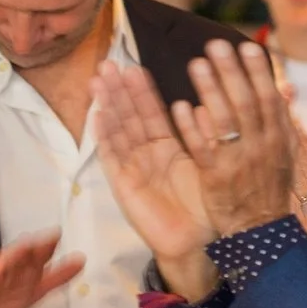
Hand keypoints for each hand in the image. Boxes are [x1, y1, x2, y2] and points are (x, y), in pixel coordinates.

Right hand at [92, 59, 217, 292]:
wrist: (196, 243)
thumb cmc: (206, 208)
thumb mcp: (208, 165)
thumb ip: (205, 138)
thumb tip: (205, 106)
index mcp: (167, 150)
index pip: (151, 114)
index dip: (141, 91)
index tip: (133, 67)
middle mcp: (147, 156)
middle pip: (129, 117)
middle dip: (118, 91)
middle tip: (108, 64)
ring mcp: (133, 169)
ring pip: (118, 131)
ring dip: (107, 106)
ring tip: (98, 80)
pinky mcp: (124, 186)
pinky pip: (113, 158)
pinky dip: (105, 136)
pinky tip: (98, 116)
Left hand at [176, 40, 301, 236]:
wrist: (260, 230)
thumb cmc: (270, 188)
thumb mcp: (287, 155)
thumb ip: (285, 121)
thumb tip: (287, 88)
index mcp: (278, 139)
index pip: (269, 99)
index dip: (259, 73)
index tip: (248, 47)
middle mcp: (260, 146)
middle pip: (246, 103)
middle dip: (232, 72)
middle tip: (216, 45)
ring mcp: (238, 161)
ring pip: (225, 122)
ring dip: (211, 91)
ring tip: (197, 64)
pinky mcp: (216, 178)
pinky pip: (204, 149)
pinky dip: (193, 128)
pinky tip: (180, 107)